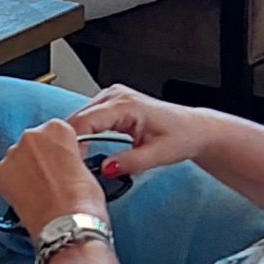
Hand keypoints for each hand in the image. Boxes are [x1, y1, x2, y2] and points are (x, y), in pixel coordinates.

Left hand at [0, 119, 108, 236]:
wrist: (67, 226)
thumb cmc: (83, 202)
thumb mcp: (86, 167)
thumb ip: (70, 155)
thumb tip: (62, 161)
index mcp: (57, 128)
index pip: (56, 131)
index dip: (61, 149)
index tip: (63, 160)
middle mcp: (31, 136)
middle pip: (34, 142)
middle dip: (40, 157)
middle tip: (51, 178)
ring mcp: (12, 154)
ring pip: (18, 157)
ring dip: (26, 169)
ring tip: (40, 190)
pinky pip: (6, 174)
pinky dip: (13, 184)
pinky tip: (28, 197)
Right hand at [67, 85, 210, 178]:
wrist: (193, 129)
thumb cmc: (182, 137)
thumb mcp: (159, 155)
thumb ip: (131, 162)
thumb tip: (105, 168)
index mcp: (125, 104)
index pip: (84, 122)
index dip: (73, 144)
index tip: (71, 164)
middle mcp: (115, 95)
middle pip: (77, 119)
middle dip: (72, 143)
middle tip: (75, 167)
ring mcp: (111, 96)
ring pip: (79, 118)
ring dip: (76, 138)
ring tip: (81, 160)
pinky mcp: (110, 102)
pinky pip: (87, 118)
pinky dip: (84, 134)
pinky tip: (87, 149)